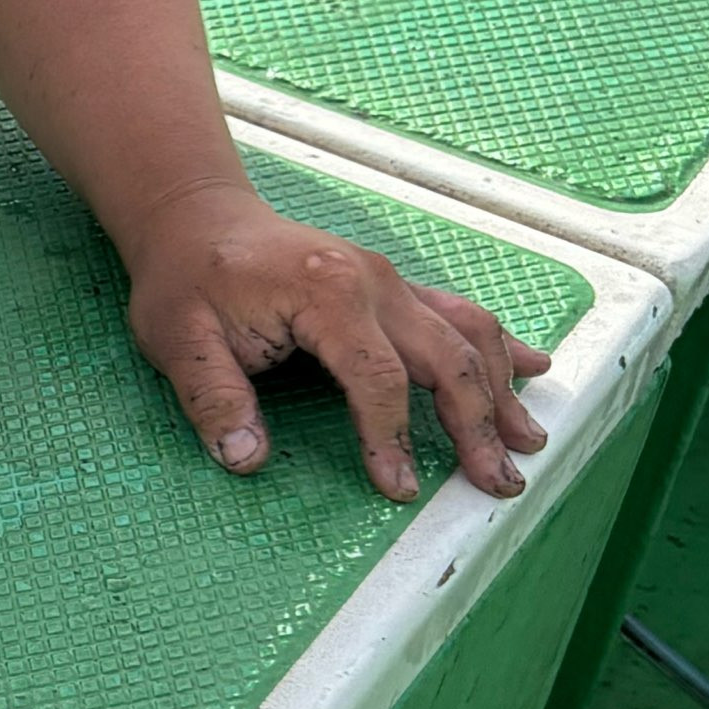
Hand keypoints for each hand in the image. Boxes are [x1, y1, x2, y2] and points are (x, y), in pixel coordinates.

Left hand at [118, 176, 550, 505]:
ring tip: (526, 442)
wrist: (197, 219)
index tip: (400, 488)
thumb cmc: (186, 279)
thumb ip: (212, 398)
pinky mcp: (392, 287)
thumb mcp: (175, 339)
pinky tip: (532, 368)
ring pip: (466, 335)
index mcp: (327, 293)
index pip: (378, 377)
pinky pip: (457, 315)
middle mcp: (374, 282)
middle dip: (477, 424)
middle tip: (499, 482)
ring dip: (500, 390)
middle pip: (445, 358)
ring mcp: (389, 282)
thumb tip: (245, 458)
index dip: (392, 436)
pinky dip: (497, 345)